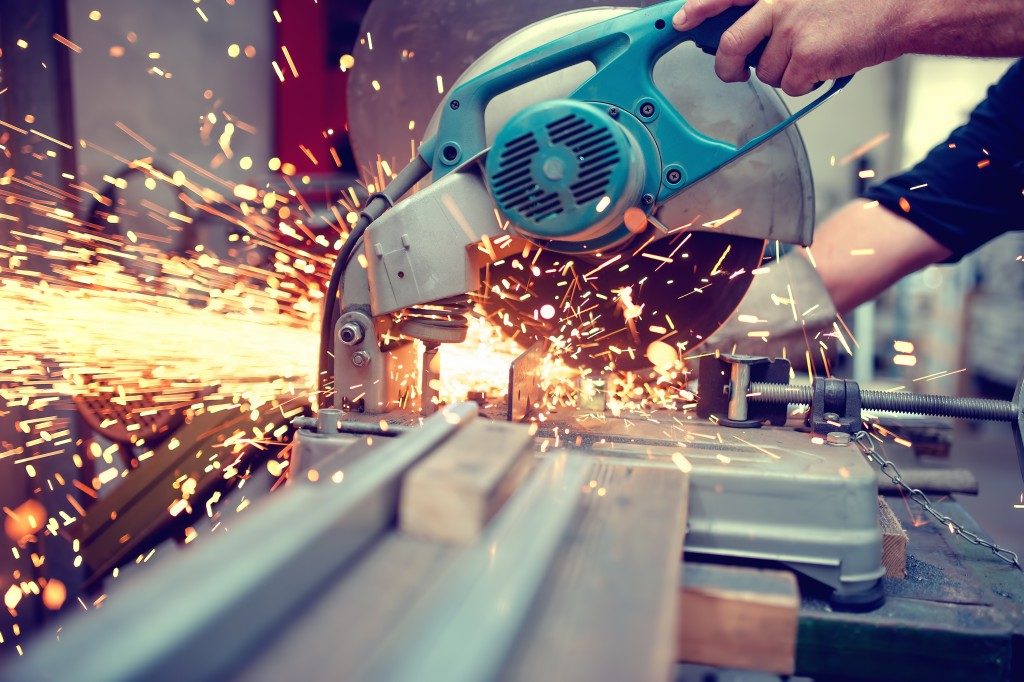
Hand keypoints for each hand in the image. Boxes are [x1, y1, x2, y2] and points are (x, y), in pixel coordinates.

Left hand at [673, 0, 902, 95]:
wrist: (903, 6)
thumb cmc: (860, 1)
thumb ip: (777, 5)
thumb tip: (747, 29)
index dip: (699, 7)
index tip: (682, 20)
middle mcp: (779, 2)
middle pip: (731, 44)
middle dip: (728, 66)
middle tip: (734, 72)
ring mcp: (792, 29)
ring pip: (765, 71)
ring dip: (785, 72)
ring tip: (812, 55)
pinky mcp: (807, 56)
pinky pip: (790, 85)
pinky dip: (806, 83)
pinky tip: (825, 66)